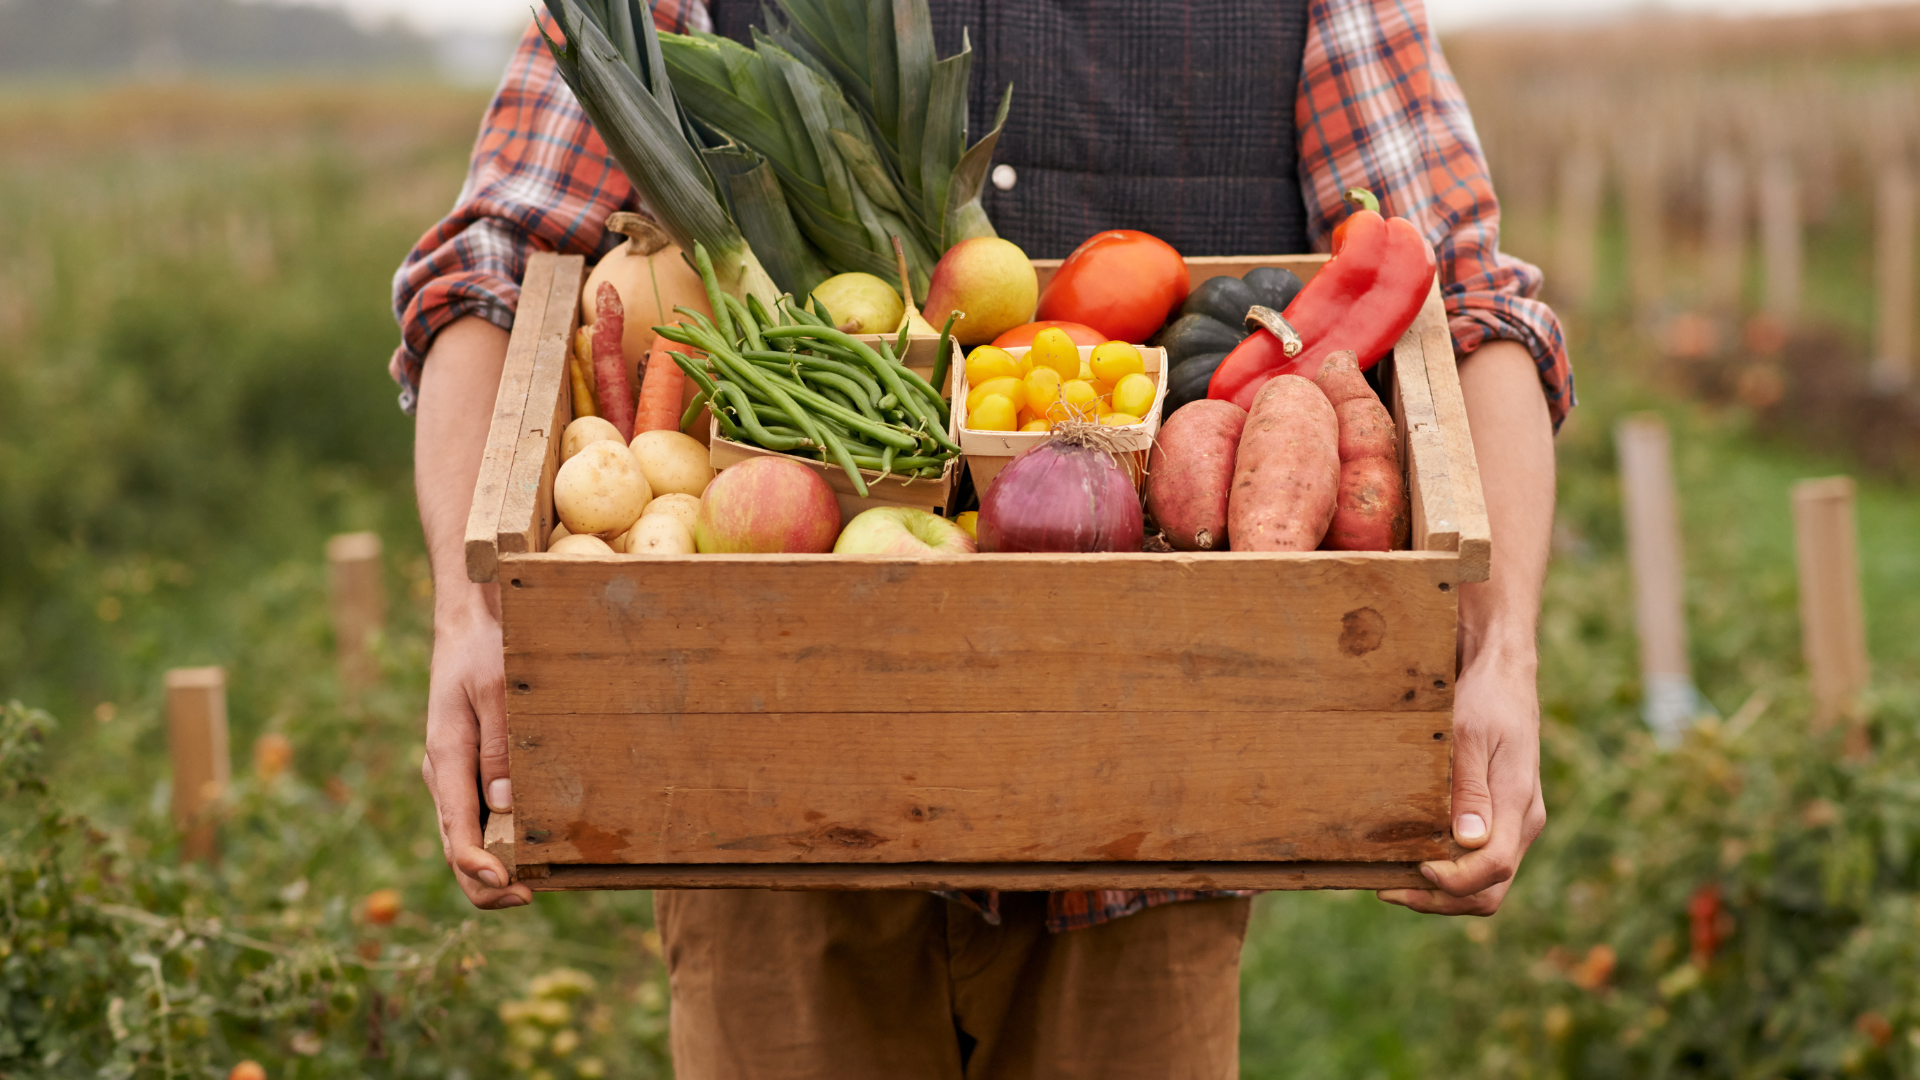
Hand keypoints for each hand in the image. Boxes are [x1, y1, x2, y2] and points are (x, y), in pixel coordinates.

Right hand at [421, 599, 531, 909]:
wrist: (469, 624)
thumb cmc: (484, 651)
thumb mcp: (497, 691)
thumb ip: (500, 748)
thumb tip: (505, 807)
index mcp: (445, 759)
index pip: (456, 831)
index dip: (480, 869)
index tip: (510, 888)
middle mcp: (444, 776)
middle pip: (456, 849)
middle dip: (488, 883)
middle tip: (530, 897)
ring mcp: (454, 776)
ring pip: (466, 838)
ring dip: (494, 867)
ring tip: (538, 883)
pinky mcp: (469, 771)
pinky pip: (478, 818)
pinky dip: (498, 843)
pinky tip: (531, 849)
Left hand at [1378, 648, 1545, 915]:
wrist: (1502, 674)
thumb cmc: (1485, 699)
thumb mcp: (1470, 736)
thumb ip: (1469, 790)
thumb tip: (1468, 842)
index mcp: (1517, 805)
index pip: (1492, 869)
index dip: (1452, 882)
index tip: (1414, 868)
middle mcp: (1522, 822)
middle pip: (1489, 890)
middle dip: (1440, 900)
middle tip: (1388, 889)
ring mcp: (1514, 821)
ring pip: (1486, 882)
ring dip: (1442, 892)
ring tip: (1392, 879)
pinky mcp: (1501, 815)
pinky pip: (1479, 860)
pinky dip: (1448, 870)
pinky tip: (1411, 857)